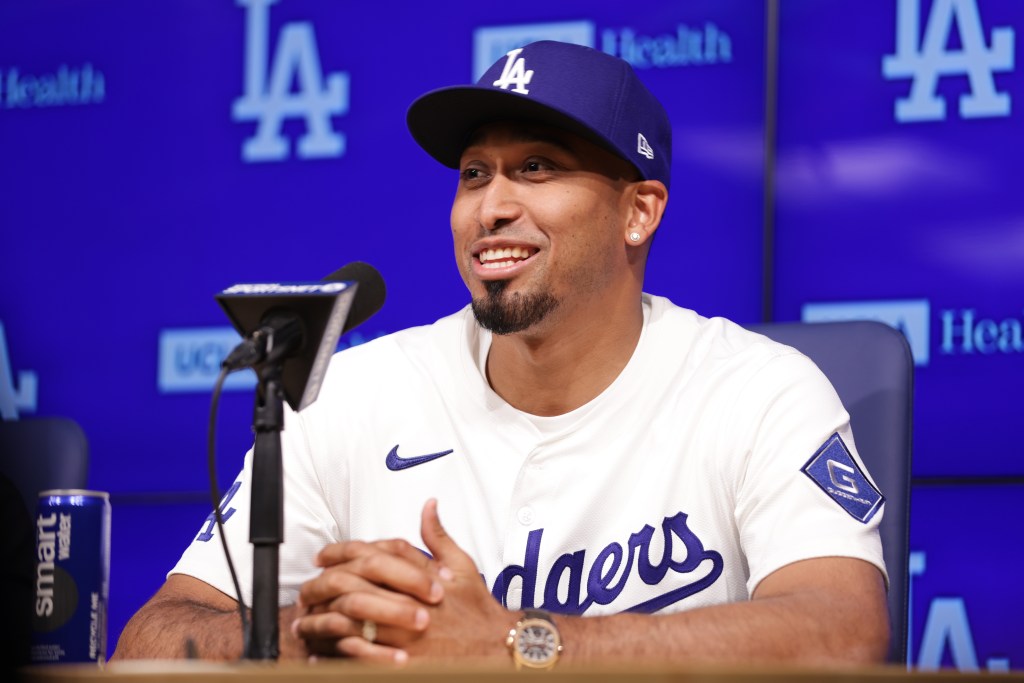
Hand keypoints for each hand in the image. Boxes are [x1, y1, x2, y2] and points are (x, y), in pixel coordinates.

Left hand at [293, 499, 510, 663]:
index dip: (339, 553)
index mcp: (416, 575)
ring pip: (346, 623)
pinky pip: (356, 658)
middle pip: (349, 587)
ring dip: (320, 623)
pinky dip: (334, 656)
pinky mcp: (398, 663)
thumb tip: (429, 504)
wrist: (495, 647)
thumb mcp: (462, 565)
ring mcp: (400, 634)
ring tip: (304, 625)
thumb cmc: (476, 608)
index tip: (322, 557)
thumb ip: (438, 535)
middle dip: (320, 588)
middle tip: (305, 591)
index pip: (368, 555)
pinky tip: (320, 655)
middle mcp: (405, 602)